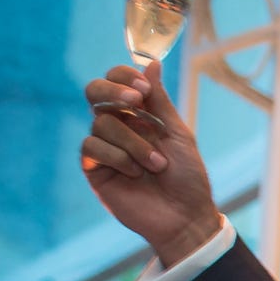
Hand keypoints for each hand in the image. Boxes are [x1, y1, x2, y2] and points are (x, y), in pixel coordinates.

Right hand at [79, 62, 221, 264]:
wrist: (185, 217)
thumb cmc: (188, 178)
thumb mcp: (178, 134)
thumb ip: (160, 101)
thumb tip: (151, 63)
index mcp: (139, 115)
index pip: (117, 80)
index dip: (124, 76)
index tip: (143, 87)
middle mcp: (118, 126)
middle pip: (95, 91)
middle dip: (114, 90)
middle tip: (136, 100)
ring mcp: (104, 147)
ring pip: (101, 123)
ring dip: (133, 142)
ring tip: (156, 165)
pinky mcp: (94, 169)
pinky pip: (91, 148)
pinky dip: (117, 157)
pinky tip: (135, 173)